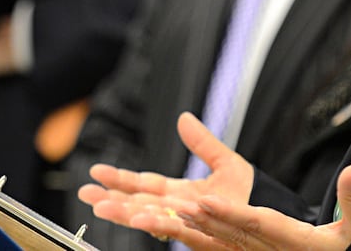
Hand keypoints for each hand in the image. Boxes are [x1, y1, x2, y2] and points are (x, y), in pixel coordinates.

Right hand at [78, 113, 253, 243]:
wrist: (264, 218)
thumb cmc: (244, 196)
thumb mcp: (226, 163)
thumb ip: (203, 143)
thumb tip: (184, 117)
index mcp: (176, 192)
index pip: (142, 184)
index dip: (119, 178)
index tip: (96, 171)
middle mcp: (173, 209)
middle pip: (136, 203)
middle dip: (111, 198)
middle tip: (86, 194)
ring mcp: (181, 223)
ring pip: (146, 217)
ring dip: (124, 212)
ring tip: (102, 208)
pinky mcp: (193, 234)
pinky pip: (171, 229)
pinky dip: (154, 224)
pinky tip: (139, 219)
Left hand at [163, 163, 350, 250]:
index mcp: (295, 241)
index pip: (258, 223)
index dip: (231, 213)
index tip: (206, 200)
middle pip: (234, 234)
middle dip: (205, 220)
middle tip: (177, 203)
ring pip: (226, 243)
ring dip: (199, 229)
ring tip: (174, 212)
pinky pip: (227, 249)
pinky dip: (205, 239)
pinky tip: (186, 227)